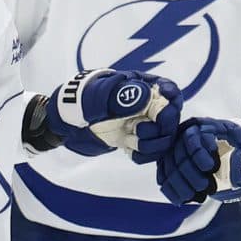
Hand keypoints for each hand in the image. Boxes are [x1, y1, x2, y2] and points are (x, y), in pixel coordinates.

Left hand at [46, 69, 182, 160]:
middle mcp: (147, 104)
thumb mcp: (98, 97)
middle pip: (171, 117)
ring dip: (151, 145)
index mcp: (140, 86)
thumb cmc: (81, 104)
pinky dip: (143, 155)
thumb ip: (122, 96)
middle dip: (159, 128)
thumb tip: (146, 96)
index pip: (169, 89)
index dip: (172, 100)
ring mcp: (143, 123)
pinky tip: (128, 150)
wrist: (67, 124)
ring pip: (165, 138)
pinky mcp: (137, 141)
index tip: (163, 112)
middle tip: (137, 131)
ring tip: (129, 141)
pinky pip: (152, 152)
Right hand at [156, 117, 240, 204]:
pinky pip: (164, 177)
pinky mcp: (172, 163)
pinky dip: (172, 190)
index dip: (199, 154)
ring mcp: (177, 148)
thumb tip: (236, 165)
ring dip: (181, 185)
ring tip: (199, 196)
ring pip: (169, 167)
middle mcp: (187, 134)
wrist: (239, 153)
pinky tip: (183, 200)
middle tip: (205, 186)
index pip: (194, 137)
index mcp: (206, 126)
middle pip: (179, 153)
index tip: (211, 168)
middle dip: (190, 173)